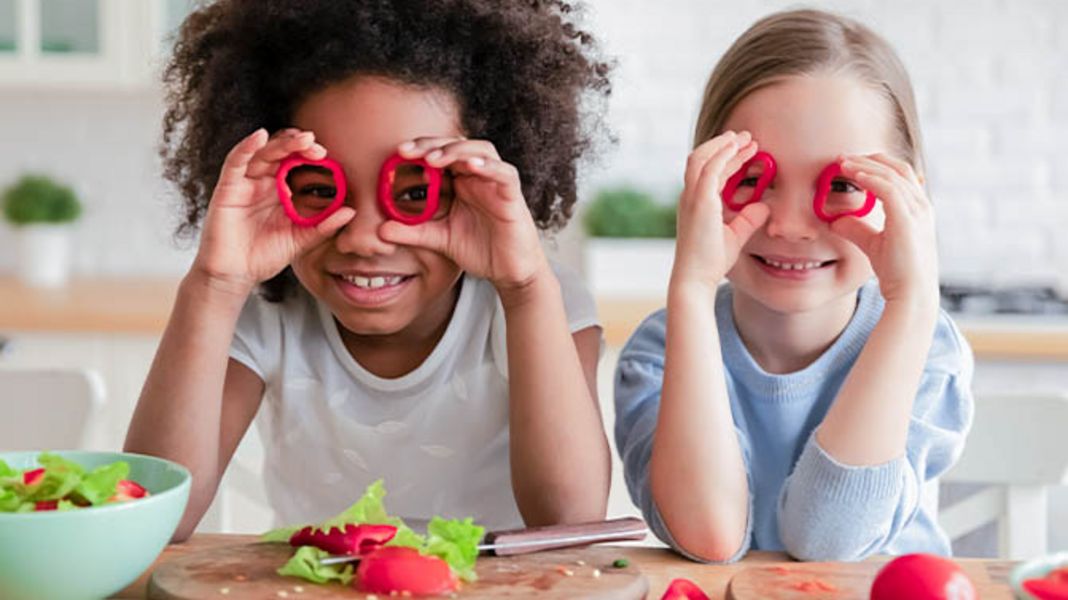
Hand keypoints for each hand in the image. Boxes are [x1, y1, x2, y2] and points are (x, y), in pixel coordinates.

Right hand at [192, 128, 354, 294]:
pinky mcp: (227, 188)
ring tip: (301, 138)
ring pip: (262, 153)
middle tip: (317, 146)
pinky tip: (260, 136)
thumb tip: (351, 212)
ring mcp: (244, 183)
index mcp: (280, 191)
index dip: (310, 155)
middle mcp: (263, 182)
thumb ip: (324, 226)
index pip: (296, 163)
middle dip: (299, 145)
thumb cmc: (264, 257)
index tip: (327, 156)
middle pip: (280, 152)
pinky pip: (235, 162)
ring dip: (281, 142)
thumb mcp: (301, 240)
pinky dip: (246, 146)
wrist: (235, 275)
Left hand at [378, 137, 547, 295]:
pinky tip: (472, 166)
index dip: (421, 148)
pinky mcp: (513, 196)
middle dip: (432, 144)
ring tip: (433, 159)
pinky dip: (490, 167)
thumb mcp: (439, 239)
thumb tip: (380, 230)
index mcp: (461, 181)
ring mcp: (497, 183)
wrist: (509, 271)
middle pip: (457, 145)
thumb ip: (412, 232)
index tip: (398, 152)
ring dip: (457, 150)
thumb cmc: (480, 248)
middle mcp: (479, 176)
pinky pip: (504, 174)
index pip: (441, 153)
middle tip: (408, 150)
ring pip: (481, 150)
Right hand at [671, 130, 770, 288]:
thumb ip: (749, 220)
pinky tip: (737, 147)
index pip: (709, 172)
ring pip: (703, 158)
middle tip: (746, 136)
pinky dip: (723, 154)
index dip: (727, 158)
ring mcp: (692, 197)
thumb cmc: (710, 261)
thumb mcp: (735, 236)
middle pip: (702, 159)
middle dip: (724, 145)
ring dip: (723, 144)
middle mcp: (689, 196)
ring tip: (743, 137)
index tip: (745, 148)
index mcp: (695, 203)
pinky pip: (710, 169)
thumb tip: (764, 207)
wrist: (695, 277)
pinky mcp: (699, 201)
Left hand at [831, 153, 938, 308]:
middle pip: (898, 168)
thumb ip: (856, 229)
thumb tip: (835, 220)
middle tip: (844, 157)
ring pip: (891, 175)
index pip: (900, 175)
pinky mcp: (906, 219)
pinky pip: (888, 189)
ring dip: (865, 165)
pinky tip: (853, 175)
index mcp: (917, 209)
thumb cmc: (896, 272)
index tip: (852, 163)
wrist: (910, 293)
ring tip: (842, 163)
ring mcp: (917, 211)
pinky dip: (870, 178)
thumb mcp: (872, 244)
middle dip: (871, 159)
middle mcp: (921, 206)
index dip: (877, 165)